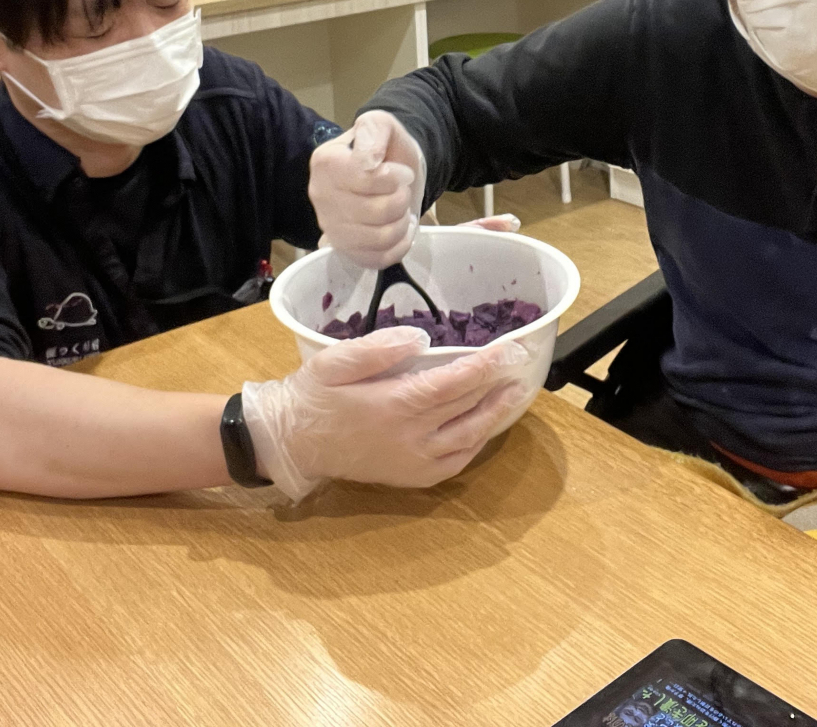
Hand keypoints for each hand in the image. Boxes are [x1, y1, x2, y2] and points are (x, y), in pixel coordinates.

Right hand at [240, 327, 531, 499]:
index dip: (486, 365)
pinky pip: (455, 462)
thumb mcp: (335, 360)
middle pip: (467, 407)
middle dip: (498, 383)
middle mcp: (410, 438)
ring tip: (515, 391)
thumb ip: (378, 348)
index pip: (453, 383)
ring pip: (468, 438)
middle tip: (523, 362)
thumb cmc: (313, 395)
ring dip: (496, 414)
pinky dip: (476, 443)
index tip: (511, 348)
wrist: (293, 443)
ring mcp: (413, 462)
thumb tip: (422, 338)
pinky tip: (486, 425)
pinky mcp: (410, 477)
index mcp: (393, 405)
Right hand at [308, 111, 426, 267]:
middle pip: (376, 211)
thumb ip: (374, 130)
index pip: (365, 179)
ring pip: (379, 238)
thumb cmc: (385, 148)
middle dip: (401, 199)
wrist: (392, 172)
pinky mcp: (345, 250)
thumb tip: (368, 161)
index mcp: (325, 162)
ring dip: (402, 222)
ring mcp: (330, 227)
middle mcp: (320, 196)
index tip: (402, 171)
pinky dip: (400, 245)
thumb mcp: (381, 124)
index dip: (393, 177)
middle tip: (401, 191)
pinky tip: (401, 229)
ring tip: (401, 209)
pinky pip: (377, 259)